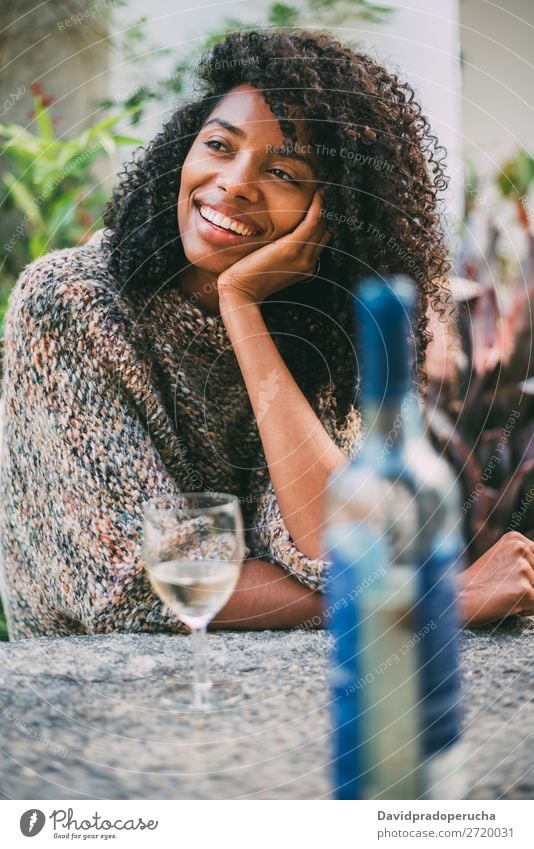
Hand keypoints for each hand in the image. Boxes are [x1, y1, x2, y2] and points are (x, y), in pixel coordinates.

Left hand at [217, 189, 329, 305]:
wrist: (241, 292)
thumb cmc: (249, 280)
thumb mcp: (271, 267)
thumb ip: (281, 256)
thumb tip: (281, 240)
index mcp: (305, 269)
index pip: (320, 241)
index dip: (321, 223)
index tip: (318, 207)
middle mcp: (308, 263)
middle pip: (324, 232)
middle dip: (325, 213)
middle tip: (322, 194)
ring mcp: (303, 256)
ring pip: (321, 226)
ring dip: (323, 206)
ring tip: (321, 191)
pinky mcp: (292, 247)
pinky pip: (312, 222)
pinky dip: (317, 207)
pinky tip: (317, 195)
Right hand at [457, 531, 533, 626]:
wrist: (458, 598)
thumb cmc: (477, 582)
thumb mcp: (500, 559)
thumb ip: (522, 559)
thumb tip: (532, 572)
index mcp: (515, 539)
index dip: (528, 573)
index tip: (510, 577)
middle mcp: (520, 549)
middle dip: (529, 585)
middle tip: (505, 588)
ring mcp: (522, 568)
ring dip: (527, 597)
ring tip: (504, 596)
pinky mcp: (524, 589)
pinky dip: (525, 610)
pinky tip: (506, 605)